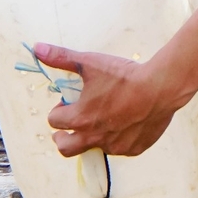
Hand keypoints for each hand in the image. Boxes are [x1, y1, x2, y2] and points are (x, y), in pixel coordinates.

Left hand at [37, 43, 188, 156]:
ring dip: (92, 136)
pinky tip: (125, 122)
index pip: (54, 121)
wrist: (160, 88)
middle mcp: (94, 137)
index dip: (58, 110)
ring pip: (94, 147)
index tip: (67, 102)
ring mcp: (114, 146)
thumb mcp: (90, 63)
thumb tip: (37, 48)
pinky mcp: (133, 149)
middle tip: (68, 127)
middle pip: (65, 148)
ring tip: (102, 118)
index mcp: (80, 118)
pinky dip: (117, 138)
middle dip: (62, 138)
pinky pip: (119, 148)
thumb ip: (62, 58)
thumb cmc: (125, 76)